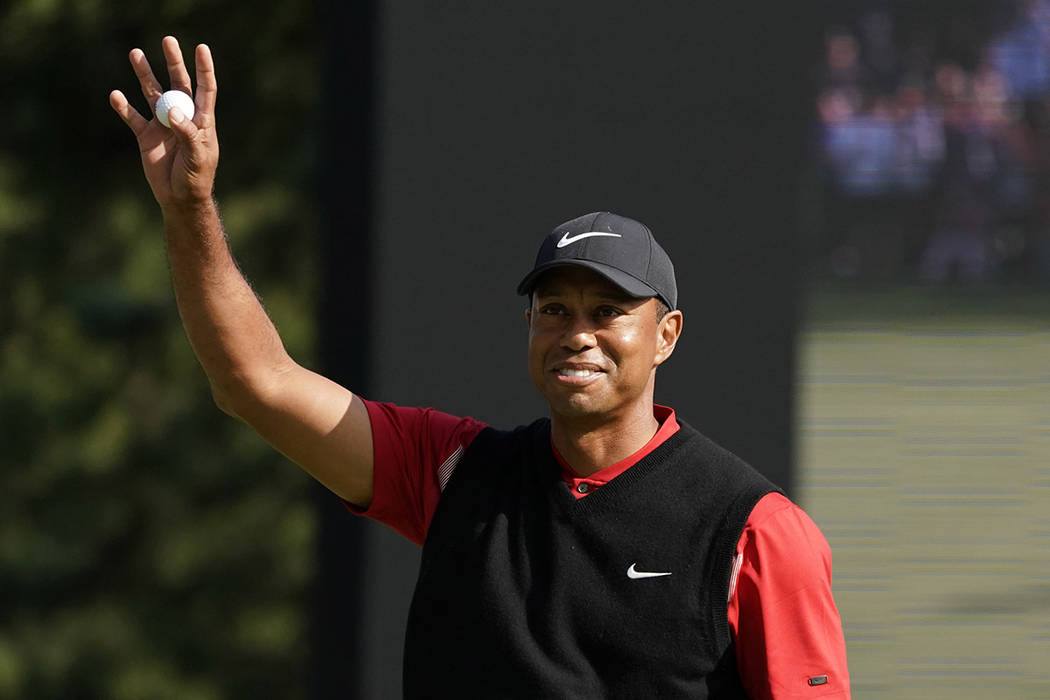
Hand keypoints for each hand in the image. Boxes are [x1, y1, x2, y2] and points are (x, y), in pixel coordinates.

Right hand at [110, 36, 218, 208]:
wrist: (179, 198)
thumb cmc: (196, 178)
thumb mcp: (197, 157)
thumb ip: (187, 134)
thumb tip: (173, 112)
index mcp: (202, 120)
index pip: (205, 89)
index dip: (203, 69)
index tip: (201, 48)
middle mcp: (182, 117)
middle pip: (178, 84)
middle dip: (173, 63)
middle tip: (167, 40)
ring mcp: (163, 124)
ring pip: (152, 94)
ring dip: (144, 75)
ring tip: (135, 53)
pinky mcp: (146, 136)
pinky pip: (133, 117)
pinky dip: (124, 107)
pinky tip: (116, 95)